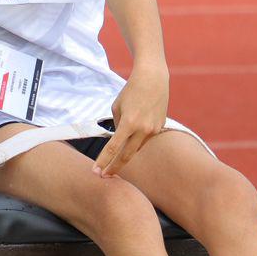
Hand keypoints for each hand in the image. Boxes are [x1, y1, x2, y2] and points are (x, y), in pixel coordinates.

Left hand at [92, 63, 168, 178]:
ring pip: (137, 148)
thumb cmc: (131, 90)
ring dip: (126, 151)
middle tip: (105, 176)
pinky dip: (138, 138)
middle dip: (115, 167)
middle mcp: (143, 129)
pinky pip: (145, 139)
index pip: (113, 148)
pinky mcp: (160, 128)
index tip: (96, 172)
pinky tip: (136, 129)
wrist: (153, 79)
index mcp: (128, 123)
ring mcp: (153, 130)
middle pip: (126, 156)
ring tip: (116, 154)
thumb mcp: (117, 107)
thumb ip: (117, 125)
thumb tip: (119, 139)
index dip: (103, 162)